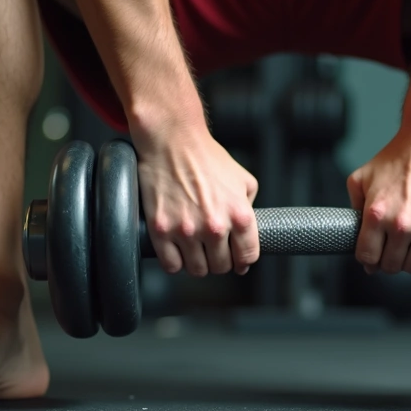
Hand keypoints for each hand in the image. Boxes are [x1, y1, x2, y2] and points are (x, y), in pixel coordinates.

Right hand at [135, 130, 258, 276]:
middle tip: (211, 250)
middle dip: (218, 261)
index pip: (247, 257)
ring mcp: (187, 230)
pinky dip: (174, 262)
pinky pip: (171, 265)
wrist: (172, 140)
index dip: (242, 261)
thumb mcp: (242, 179)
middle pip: (221, 267)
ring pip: (197, 270)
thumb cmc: (206, 157)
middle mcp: (215, 226)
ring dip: (196, 263)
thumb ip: (249, 207)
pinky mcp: (161, 230)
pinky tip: (176, 250)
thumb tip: (247, 233)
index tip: (236, 261)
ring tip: (193, 249)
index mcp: (239, 215)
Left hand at [347, 122, 410, 274]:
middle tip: (392, 246)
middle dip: (387, 259)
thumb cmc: (402, 154)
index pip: (366, 257)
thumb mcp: (363, 175)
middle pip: (390, 266)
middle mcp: (401, 225)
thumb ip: (354, 203)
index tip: (372, 254)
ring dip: (410, 259)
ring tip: (410, 243)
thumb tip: (355, 229)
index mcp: (376, 214)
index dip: (367, 258)